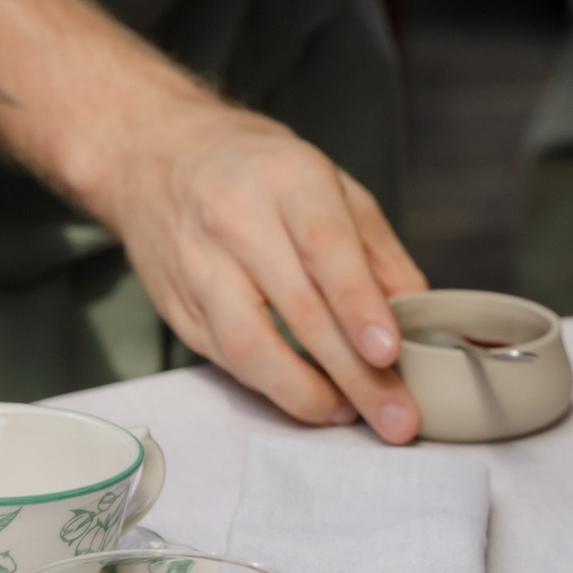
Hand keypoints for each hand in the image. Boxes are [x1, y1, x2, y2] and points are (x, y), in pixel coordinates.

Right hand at [96, 89, 429, 441]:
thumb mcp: (333, 186)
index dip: (359, 305)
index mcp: (286, 179)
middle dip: (353, 374)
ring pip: (249, 345)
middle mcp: (235, 220)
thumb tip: (417, 316)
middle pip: (297, 309)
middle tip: (396, 417)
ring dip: (305, 393)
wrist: (155, 154)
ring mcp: (198, 265)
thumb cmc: (259, 172)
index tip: (389, 353)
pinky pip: (226, 359)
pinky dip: (271, 387)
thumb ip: (378, 252)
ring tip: (348, 412)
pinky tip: (309, 395)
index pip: (324, 247)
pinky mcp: (175, 305)